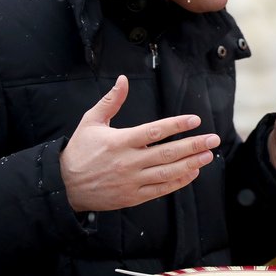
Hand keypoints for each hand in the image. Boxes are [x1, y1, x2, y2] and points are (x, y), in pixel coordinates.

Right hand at [61, 75, 218, 211]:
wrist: (62, 186)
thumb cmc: (79, 151)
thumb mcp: (90, 122)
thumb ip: (110, 101)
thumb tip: (123, 79)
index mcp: (120, 141)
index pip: (154, 131)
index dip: (177, 125)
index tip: (195, 120)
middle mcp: (128, 162)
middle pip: (167, 153)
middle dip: (194, 145)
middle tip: (213, 139)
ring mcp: (131, 181)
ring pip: (167, 172)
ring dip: (191, 164)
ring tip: (208, 155)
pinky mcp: (133, 196)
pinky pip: (161, 189)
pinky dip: (178, 181)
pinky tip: (192, 172)